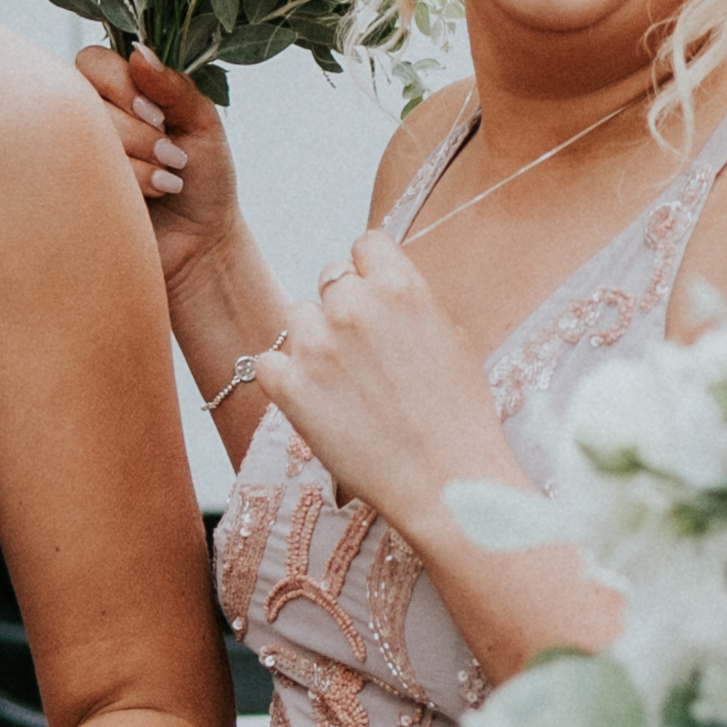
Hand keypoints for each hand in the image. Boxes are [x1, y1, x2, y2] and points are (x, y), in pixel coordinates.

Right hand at [77, 47, 245, 287]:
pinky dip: (124, 185)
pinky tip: (150, 200)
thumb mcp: (202, 125)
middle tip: (172, 156)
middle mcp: (87, 119)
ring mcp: (73, 156)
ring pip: (80, 138)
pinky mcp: (66, 193)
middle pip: (83, 99)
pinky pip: (77, 175)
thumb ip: (174, 87)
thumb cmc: (203, 181)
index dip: (122, 86)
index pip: (92, 62)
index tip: (159, 116)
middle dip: (135, 131)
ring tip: (167, 184)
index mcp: (117, 93)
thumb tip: (138, 52)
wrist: (199, 247)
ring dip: (135, 161)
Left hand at [244, 229, 520, 546]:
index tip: (376, 295)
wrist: (447, 483)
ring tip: (344, 383)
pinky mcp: (289, 387)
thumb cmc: (460, 418)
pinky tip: (313, 399)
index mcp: (401, 287)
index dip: (371, 269)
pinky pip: (266, 361)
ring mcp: (317, 346)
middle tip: (363, 351)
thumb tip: (383, 288)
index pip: (366, 243)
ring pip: (297, 317)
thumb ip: (412, 303)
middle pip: (330, 277)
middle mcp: (354, 306)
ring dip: (314, 341)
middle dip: (343, 307)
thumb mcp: (453, 340)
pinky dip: (284, 378)